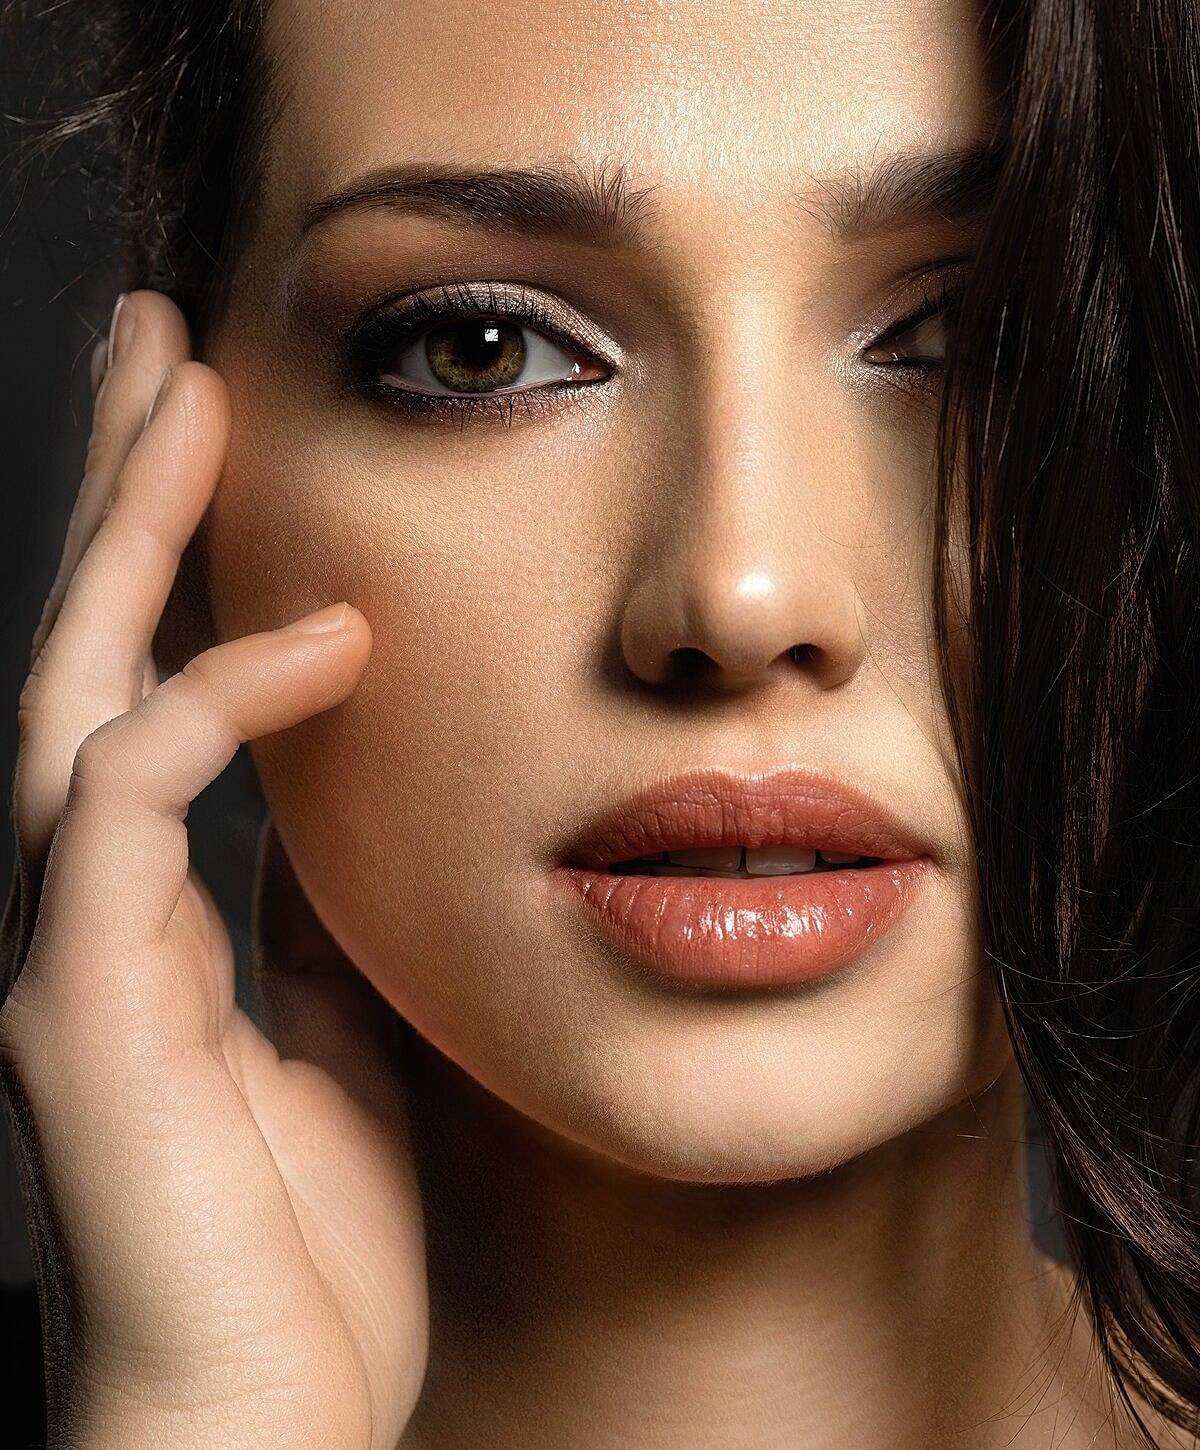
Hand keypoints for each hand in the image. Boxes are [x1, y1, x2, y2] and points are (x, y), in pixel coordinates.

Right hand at [0, 292, 427, 1449]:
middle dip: (120, 490)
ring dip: (130, 534)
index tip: (225, 441)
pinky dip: (222, 702)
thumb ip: (324, 921)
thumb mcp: (340, 1040)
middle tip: (159, 341)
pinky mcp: (77, 1001)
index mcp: (150, 907)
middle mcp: (83, 903)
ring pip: (74, 682)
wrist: (257, 1426)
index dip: (177, 560)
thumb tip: (350, 815)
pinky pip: (131, 799)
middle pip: (86, 644)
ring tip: (182, 386)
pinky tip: (330, 640)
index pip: (147, 684)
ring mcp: (64, 944)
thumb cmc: (303, 1252)